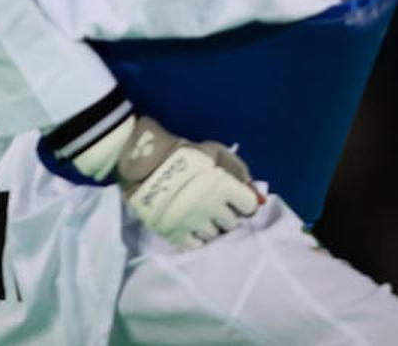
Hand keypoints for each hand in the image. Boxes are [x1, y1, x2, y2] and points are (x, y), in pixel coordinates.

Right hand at [115, 116, 262, 249]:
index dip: (242, 202)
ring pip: (214, 235)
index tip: (233, 199)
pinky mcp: (175, 234)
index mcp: (224, 187)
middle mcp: (212, 209)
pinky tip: (190, 226)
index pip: (249, 207)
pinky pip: (195, 245)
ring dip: (210, 227)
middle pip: (232, 223)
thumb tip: (254, 193)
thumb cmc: (182, 153)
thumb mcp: (214, 151)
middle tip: (213, 206)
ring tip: (198, 216)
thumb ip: (237, 169)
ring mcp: (194, 224)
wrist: (143, 162)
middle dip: (225, 215)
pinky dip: (196, 238)